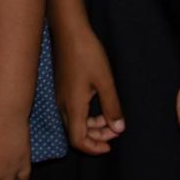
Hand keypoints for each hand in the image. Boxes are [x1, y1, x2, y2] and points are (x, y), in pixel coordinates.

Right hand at [54, 26, 123, 154]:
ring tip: (110, 118)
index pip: (78, 140)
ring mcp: (60, 96)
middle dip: (96, 137)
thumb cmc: (87, 53)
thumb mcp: (105, 81)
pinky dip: (86, 115)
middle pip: (76, 133)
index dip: (94, 148)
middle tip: (115, 130)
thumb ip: (112, 107)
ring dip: (92, 125)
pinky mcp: (61, 87)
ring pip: (74, 121)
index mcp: (73, 106)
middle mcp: (63, 104)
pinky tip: (99, 105)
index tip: (110, 145)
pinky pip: (72, 110)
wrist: (68, 30)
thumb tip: (118, 129)